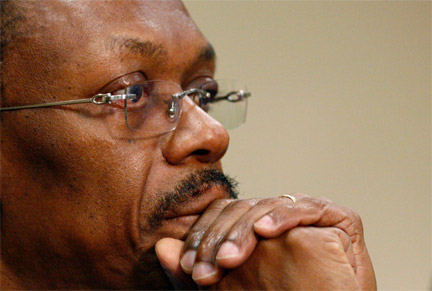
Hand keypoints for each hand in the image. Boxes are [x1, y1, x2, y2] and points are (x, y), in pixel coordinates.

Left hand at [155, 194, 375, 288]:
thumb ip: (195, 272)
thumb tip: (161, 248)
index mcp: (255, 226)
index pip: (222, 215)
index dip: (204, 237)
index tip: (192, 268)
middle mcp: (277, 214)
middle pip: (240, 210)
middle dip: (218, 240)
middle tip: (206, 271)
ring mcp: (305, 212)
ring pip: (266, 206)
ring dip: (243, 232)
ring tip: (229, 258)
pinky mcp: (335, 216)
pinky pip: (305, 208)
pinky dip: (283, 216)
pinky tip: (266, 230)